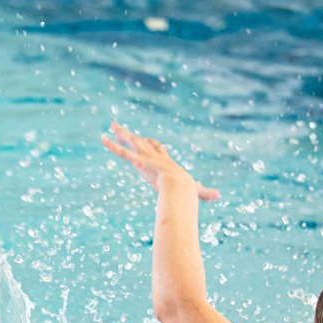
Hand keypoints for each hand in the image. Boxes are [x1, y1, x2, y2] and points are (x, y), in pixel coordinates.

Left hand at [101, 122, 219, 200]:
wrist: (181, 188)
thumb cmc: (187, 190)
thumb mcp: (195, 191)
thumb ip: (205, 193)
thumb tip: (219, 196)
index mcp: (166, 163)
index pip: (159, 150)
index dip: (156, 146)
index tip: (153, 143)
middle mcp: (155, 157)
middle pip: (143, 142)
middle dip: (133, 136)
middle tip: (124, 130)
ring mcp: (147, 158)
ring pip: (132, 142)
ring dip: (121, 134)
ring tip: (112, 126)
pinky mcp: (139, 162)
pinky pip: (123, 153)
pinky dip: (112, 146)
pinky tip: (103, 138)